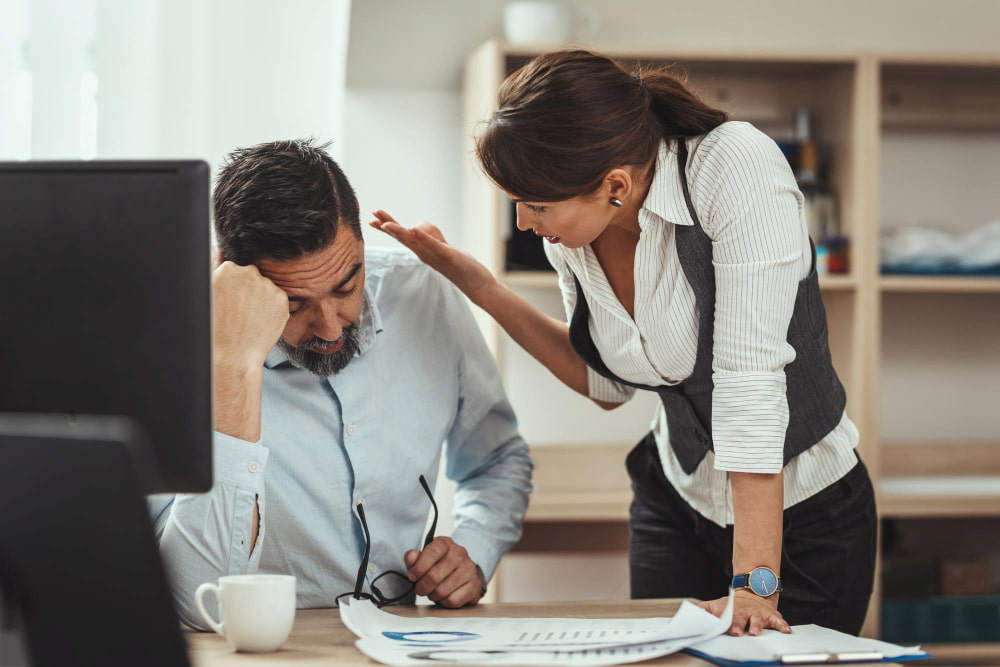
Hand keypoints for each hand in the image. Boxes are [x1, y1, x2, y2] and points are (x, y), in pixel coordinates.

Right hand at [212, 261, 288, 369]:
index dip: (232, 287)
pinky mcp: (282, 299)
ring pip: (265, 287)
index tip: (229, 301)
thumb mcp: (207, 293)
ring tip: (248, 319)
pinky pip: (277, 299)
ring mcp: (268, 285)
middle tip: (239, 312)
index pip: (235, 269)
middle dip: (247, 290)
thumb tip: (218, 248)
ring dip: (260, 299)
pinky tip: (259, 321)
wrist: (232, 356)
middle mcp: (250, 273)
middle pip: (252, 276)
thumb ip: (213, 266)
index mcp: (229, 268)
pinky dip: (270, 308)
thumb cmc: (215, 328)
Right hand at [370, 211, 496, 304]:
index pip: (403, 237)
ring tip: (387, 224)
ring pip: (414, 242)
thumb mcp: (443, 249)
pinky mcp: (448, 256)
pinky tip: (412, 230)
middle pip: (404, 238)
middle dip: (388, 226)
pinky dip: (422, 237)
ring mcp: (436, 255)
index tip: (372, 219)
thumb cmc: (461, 267)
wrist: (477, 285)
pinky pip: (433, 245)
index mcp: (424, 251)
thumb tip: (417, 229)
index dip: (388, 227)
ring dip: (400, 232)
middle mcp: (426, 254)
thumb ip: (431, 239)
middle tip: (372, 216)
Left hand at [404, 537, 482, 607]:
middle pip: (434, 576)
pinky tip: (444, 596)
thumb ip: (413, 557)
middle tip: (420, 589)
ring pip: (442, 591)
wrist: (461, 572)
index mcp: (446, 543)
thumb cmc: (438, 565)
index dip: (419, 567)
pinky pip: (453, 601)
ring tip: (433, 591)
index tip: (412, 576)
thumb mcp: (423, 557)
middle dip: (422, 587)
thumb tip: (411, 558)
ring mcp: (469, 570)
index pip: (433, 551)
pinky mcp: (475, 585)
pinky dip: (444, 602)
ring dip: (432, 595)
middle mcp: (460, 554)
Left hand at [699, 590, 790, 635]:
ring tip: (755, 632)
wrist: (753, 592)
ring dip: (756, 626)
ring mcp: (758, 614)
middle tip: (734, 632)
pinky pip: (778, 621)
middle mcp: (744, 612)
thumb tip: (687, 616)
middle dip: (737, 625)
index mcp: (730, 611)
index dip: (722, 621)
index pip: (724, 616)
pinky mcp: (771, 616)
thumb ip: (703, 610)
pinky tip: (787, 631)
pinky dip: (783, 625)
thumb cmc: (732, 605)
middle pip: (740, 619)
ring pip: (758, 620)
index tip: (719, 626)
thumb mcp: (716, 605)